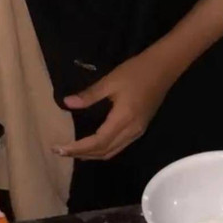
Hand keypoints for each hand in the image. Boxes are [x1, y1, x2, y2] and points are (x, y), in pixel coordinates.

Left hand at [56, 48, 175, 159]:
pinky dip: (103, 150)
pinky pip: (119, 146)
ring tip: (73, 151)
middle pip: (104, 151)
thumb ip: (89, 95)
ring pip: (112, 151)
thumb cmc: (137, 71)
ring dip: (92, 155)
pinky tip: (93, 145)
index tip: (58, 148)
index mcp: (123, 119)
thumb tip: (67, 103)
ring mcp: (138, 131)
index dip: (77, 148)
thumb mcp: (111, 81)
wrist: (163, 67)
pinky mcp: (140, 128)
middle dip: (81, 154)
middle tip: (60, 151)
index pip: (97, 142)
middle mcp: (132, 131)